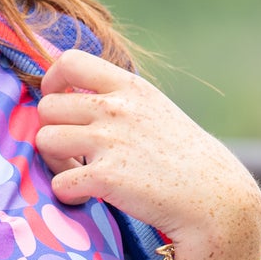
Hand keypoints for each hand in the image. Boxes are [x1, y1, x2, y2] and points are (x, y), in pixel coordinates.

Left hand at [33, 48, 260, 259]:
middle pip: (48, 106)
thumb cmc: (184, 158)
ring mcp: (110, 141)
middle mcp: (116, 108)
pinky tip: (86, 198)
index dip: (53, 81)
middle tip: (71, 152)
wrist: (216, 197)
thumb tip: (73, 95)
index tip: (59, 102)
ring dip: (53, 162)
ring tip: (76, 173)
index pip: (70, 61)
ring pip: (45, 141)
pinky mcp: (106, 177)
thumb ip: (119, 100)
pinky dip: (67, 194)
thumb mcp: (155, 111)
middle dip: (52, 130)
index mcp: (130, 87)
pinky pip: (59, 182)